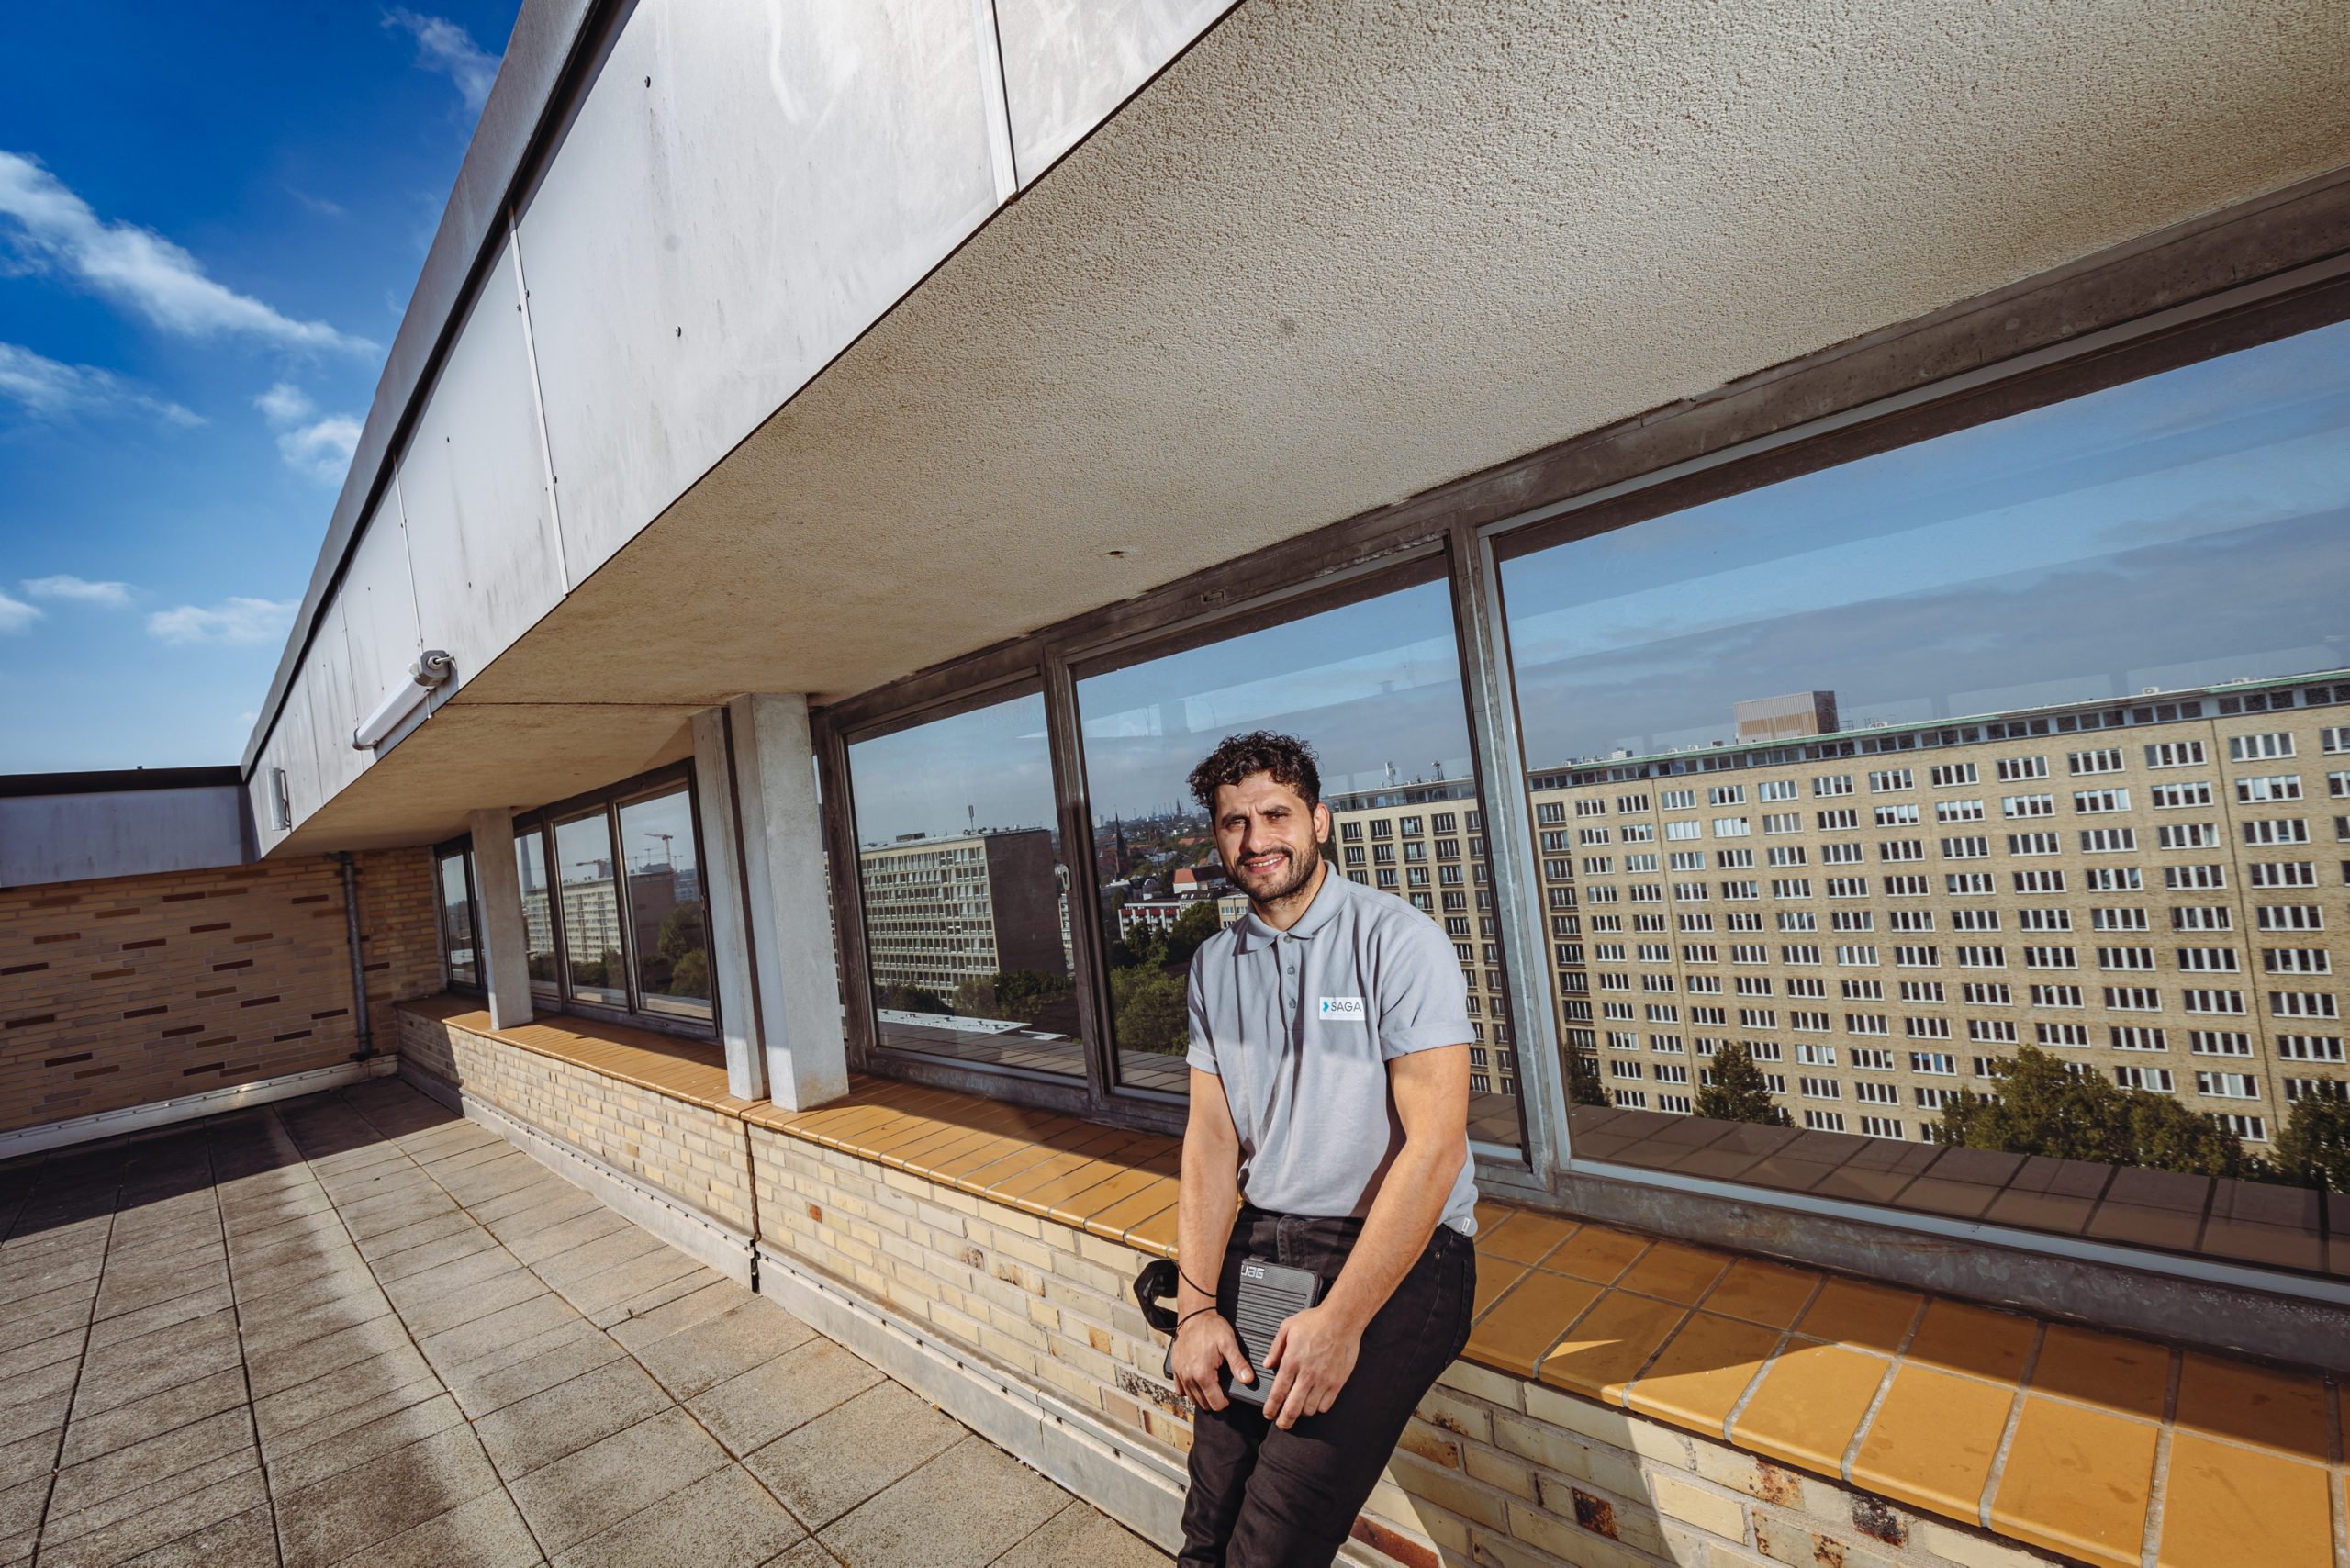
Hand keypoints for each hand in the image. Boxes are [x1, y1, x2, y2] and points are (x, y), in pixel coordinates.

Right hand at [1170, 1311, 1252, 1412]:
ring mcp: (1180, 1374)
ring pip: (1192, 1398)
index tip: (1229, 1393)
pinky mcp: (1174, 1369)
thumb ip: (1238, 1364)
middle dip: (1214, 1399)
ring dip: (1202, 1396)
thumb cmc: (1211, 1328)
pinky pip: (1180, 1390)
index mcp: (1203, 1374)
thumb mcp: (1229, 1343)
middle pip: (1204, 1403)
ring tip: (1211, 1384)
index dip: (1225, 1401)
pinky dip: (1189, 1390)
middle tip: (1222, 1387)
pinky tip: (1197, 1382)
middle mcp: (1189, 1377)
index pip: (1215, 1403)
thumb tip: (1248, 1380)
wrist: (1194, 1316)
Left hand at [1260, 1303, 1362, 1428]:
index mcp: (1291, 1362)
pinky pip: (1326, 1405)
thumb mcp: (1287, 1327)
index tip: (1268, 1414)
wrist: (1343, 1320)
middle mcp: (1306, 1375)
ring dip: (1302, 1413)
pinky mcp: (1337, 1382)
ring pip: (1309, 1410)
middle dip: (1284, 1421)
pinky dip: (1318, 1408)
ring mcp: (1323, 1380)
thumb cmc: (1315, 1321)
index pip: (1277, 1393)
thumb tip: (1267, 1364)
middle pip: (1292, 1408)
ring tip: (1299, 1410)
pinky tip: (1315, 1403)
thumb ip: (1275, 1348)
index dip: (1271, 1408)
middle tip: (1281, 1424)